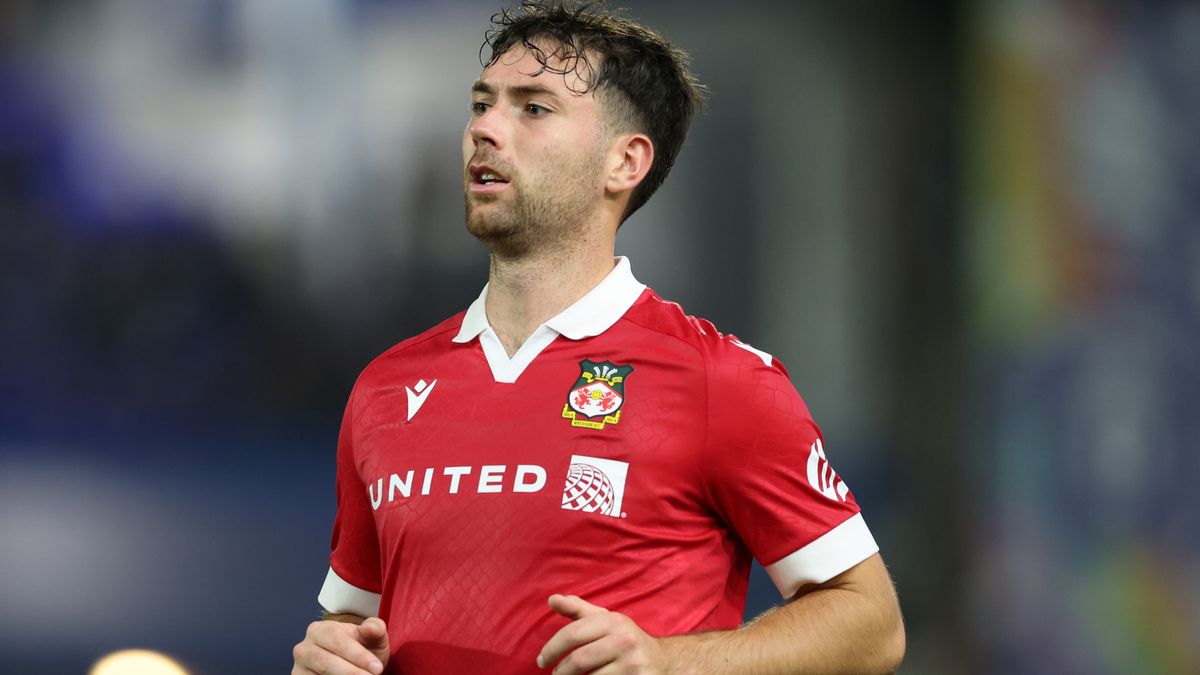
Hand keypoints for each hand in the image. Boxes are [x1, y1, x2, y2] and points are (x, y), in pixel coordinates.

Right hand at [292, 616, 388, 674]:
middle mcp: (304, 649)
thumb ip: (374, 629)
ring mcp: (299, 669)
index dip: (357, 655)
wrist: (352, 665)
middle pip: (326, 663)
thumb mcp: (372, 638)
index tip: (377, 667)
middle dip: (351, 672)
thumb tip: (370, 628)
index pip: (337, 640)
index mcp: (320, 630)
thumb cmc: (362, 649)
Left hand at [538, 594, 667, 673]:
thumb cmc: (626, 641)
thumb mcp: (606, 621)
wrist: (664, 662)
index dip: (552, 648)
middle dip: (561, 671)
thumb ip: (578, 610)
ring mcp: (632, 664)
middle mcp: (624, 640)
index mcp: (613, 621)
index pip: (573, 634)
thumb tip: (551, 599)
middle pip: (579, 659)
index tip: (541, 661)